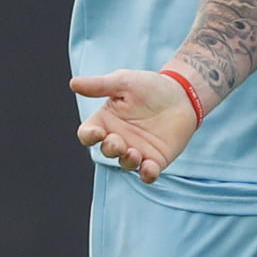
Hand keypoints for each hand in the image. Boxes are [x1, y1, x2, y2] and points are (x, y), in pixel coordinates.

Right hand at [70, 69, 197, 182]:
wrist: (182, 94)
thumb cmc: (150, 87)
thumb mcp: (125, 82)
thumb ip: (100, 85)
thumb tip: (73, 83)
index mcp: (106, 121)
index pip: (88, 134)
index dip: (88, 136)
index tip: (97, 132)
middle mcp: (118, 138)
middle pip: (105, 151)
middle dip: (110, 149)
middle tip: (119, 142)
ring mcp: (137, 150)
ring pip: (125, 164)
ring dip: (127, 161)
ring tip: (134, 153)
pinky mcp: (155, 159)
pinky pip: (147, 173)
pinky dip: (147, 174)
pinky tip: (149, 168)